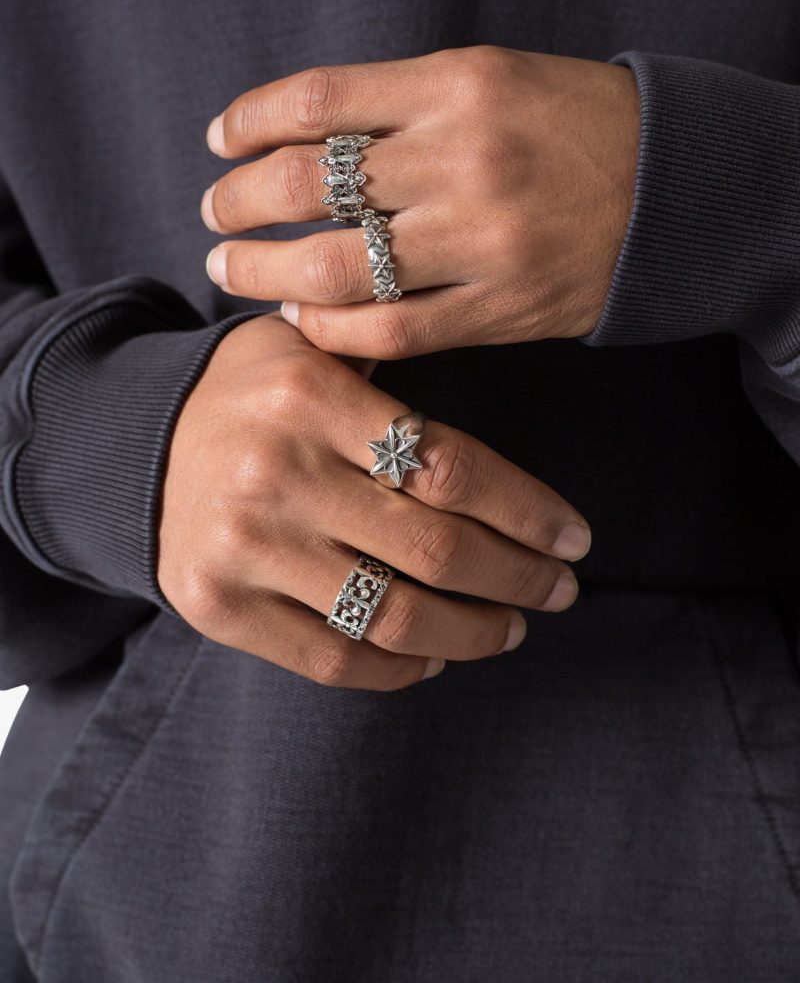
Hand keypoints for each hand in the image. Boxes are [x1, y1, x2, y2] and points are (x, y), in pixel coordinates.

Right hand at [158, 315, 591, 690]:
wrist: (129, 444)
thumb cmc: (246, 395)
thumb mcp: (306, 351)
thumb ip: (386, 379)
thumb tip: (490, 452)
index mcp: (312, 397)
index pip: (451, 468)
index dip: (529, 512)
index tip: (573, 538)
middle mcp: (277, 474)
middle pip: (437, 549)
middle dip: (520, 578)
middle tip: (560, 589)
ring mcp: (244, 548)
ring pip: (393, 615)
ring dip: (473, 632)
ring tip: (510, 629)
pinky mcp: (217, 607)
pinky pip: (331, 659)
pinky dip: (398, 667)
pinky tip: (432, 655)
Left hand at [200, 46, 637, 358]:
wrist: (670, 191)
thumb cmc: (573, 127)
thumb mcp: (491, 81)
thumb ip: (401, 106)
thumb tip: (300, 143)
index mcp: (455, 86)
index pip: (318, 102)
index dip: (250, 122)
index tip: (219, 142)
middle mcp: (460, 160)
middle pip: (308, 186)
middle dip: (239, 204)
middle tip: (213, 217)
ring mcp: (479, 241)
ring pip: (338, 268)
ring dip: (267, 273)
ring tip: (234, 272)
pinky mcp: (499, 307)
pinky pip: (392, 329)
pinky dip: (332, 329)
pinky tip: (302, 319)